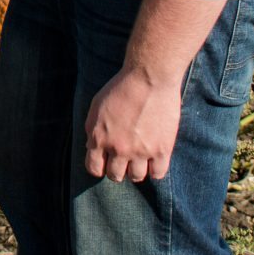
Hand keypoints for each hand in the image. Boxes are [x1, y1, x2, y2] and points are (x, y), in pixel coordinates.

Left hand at [82, 66, 181, 182]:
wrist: (149, 78)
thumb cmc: (122, 88)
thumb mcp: (97, 107)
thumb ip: (92, 130)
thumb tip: (91, 149)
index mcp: (99, 138)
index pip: (94, 168)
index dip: (99, 166)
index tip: (106, 161)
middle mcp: (118, 148)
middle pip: (115, 175)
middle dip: (117, 169)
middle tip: (124, 159)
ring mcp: (140, 151)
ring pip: (136, 177)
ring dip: (136, 170)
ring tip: (140, 158)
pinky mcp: (162, 150)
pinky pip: (158, 174)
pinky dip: (155, 170)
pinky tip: (154, 160)